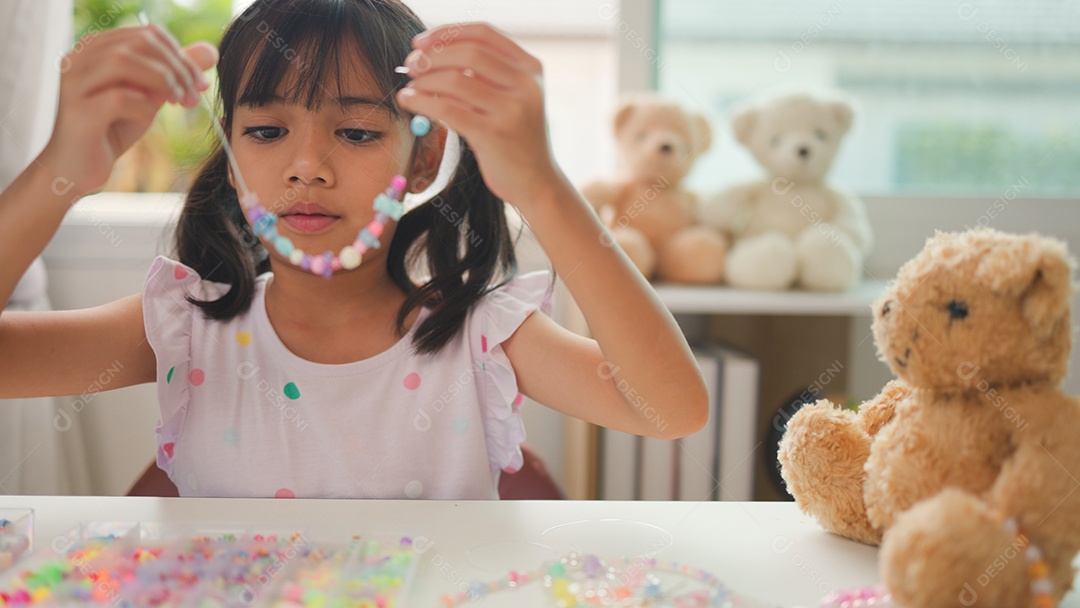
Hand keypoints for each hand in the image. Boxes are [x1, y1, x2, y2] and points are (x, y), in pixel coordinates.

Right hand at [39, 25, 217, 197]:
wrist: (76, 169)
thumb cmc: (110, 130)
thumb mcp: (148, 97)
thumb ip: (174, 73)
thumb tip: (210, 51)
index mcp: (96, 49)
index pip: (146, 33)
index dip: (181, 56)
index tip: (199, 84)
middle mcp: (79, 59)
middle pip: (138, 42)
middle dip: (177, 68)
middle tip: (193, 96)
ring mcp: (73, 83)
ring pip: (122, 60)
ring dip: (162, 80)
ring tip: (176, 103)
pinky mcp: (77, 112)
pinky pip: (117, 97)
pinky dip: (142, 106)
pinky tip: (148, 118)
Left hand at [395, 23, 562, 209]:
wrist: (536, 182)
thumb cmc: (515, 139)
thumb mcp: (510, 99)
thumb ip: (484, 77)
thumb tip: (431, 55)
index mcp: (530, 68)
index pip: (484, 33)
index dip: (447, 33)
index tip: (421, 42)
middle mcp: (526, 85)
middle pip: (468, 53)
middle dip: (432, 56)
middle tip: (410, 65)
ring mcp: (512, 110)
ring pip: (456, 81)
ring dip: (424, 80)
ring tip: (410, 87)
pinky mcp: (494, 135)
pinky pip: (449, 110)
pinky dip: (422, 102)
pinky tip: (408, 101)